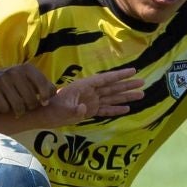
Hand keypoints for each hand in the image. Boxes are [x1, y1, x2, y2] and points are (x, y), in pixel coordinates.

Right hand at [0, 63, 53, 116]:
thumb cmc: (16, 81)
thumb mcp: (30, 78)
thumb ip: (44, 85)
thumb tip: (54, 95)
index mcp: (27, 68)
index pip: (42, 84)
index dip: (46, 96)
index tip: (44, 103)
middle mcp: (15, 72)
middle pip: (31, 99)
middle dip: (31, 106)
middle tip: (28, 106)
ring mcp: (3, 80)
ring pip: (18, 106)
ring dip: (20, 111)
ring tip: (19, 109)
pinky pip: (5, 108)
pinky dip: (6, 110)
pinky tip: (6, 105)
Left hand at [29, 67, 144, 126]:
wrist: (43, 115)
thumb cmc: (51, 109)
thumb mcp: (61, 109)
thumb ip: (73, 109)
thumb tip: (84, 109)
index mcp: (85, 87)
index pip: (105, 79)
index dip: (119, 75)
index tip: (133, 70)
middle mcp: (91, 92)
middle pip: (113, 87)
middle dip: (128, 85)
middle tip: (143, 82)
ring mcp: (91, 102)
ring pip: (112, 97)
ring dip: (126, 96)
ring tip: (141, 94)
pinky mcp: (90, 111)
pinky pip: (106, 110)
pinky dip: (116, 109)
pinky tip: (127, 109)